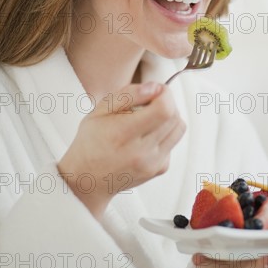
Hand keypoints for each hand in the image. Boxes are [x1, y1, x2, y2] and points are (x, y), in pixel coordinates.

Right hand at [57, 82, 185, 217]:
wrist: (89, 180)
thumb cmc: (91, 142)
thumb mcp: (100, 111)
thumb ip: (128, 94)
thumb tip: (155, 87)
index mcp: (123, 134)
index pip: (164, 109)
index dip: (165, 94)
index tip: (155, 90)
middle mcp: (141, 152)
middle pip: (174, 116)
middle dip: (167, 102)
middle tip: (150, 102)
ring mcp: (153, 163)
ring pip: (179, 128)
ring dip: (170, 116)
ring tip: (150, 116)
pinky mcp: (159, 169)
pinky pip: (173, 142)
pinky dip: (165, 133)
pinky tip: (147, 135)